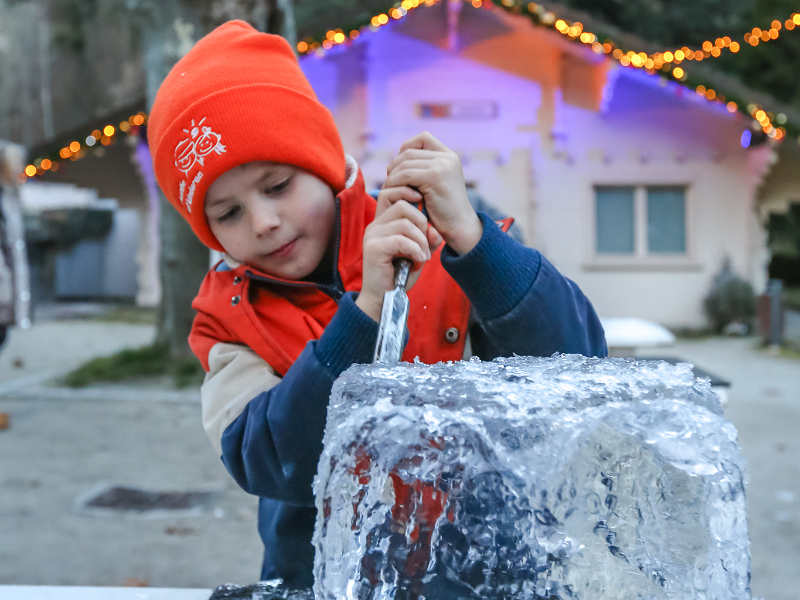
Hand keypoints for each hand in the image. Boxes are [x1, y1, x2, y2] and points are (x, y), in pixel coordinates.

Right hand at [355, 189, 433, 321]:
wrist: (383, 299)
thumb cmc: (399, 276)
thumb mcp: (417, 253)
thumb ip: (426, 239)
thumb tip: (436, 231)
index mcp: (382, 222)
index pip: (390, 192)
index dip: (408, 192)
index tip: (423, 205)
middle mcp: (375, 226)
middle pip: (402, 204)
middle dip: (422, 221)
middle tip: (427, 242)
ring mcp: (372, 236)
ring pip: (404, 222)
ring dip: (421, 240)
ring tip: (424, 256)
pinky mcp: (373, 248)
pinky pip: (401, 240)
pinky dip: (415, 249)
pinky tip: (419, 260)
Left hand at [383, 132, 482, 254]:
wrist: (459, 227)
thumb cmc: (444, 211)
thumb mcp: (436, 184)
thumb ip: (424, 169)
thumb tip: (398, 158)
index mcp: (449, 156)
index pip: (423, 138)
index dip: (406, 148)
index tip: (399, 167)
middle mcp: (447, 157)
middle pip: (409, 151)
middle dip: (395, 166)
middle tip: (389, 182)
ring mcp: (442, 165)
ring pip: (404, 163)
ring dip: (392, 177)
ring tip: (389, 189)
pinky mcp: (434, 176)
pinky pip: (405, 174)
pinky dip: (395, 184)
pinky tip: (394, 195)